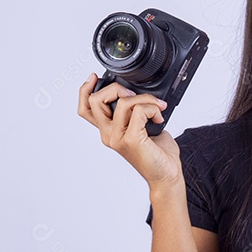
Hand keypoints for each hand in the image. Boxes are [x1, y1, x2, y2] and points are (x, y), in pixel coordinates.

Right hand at [77, 73, 181, 188]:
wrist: (166, 175)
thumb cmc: (157, 153)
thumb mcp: (142, 127)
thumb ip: (134, 112)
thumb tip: (138, 94)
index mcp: (108, 130)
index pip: (85, 109)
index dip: (84, 90)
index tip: (94, 77)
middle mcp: (109, 134)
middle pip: (96, 101)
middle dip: (116, 88)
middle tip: (135, 95)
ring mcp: (118, 138)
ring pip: (122, 102)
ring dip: (145, 99)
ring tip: (157, 108)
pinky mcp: (131, 140)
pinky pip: (139, 111)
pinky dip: (152, 108)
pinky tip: (159, 118)